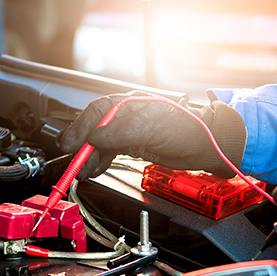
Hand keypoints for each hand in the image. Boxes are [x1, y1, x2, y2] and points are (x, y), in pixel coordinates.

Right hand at [57, 91, 246, 178]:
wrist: (206, 146)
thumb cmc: (188, 129)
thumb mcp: (152, 128)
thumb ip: (121, 131)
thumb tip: (95, 137)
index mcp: (128, 104)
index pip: (95, 113)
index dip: (80, 129)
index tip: (70, 146)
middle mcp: (126, 116)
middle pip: (94, 129)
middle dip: (82, 148)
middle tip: (75, 165)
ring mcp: (129, 131)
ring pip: (100, 144)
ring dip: (89, 158)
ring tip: (83, 172)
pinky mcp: (135, 145)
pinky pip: (110, 152)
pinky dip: (100, 162)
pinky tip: (95, 169)